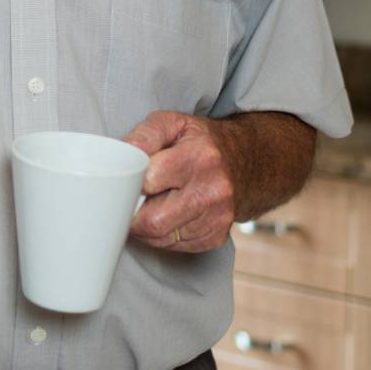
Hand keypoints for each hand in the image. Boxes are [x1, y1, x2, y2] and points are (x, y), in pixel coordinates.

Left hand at [124, 111, 236, 252]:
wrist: (245, 162)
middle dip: (134, 212)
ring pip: (160, 238)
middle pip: (153, 221)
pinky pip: (174, 246)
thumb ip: (146, 134)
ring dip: (146, 226)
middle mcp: (213, 190)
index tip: (127, 180)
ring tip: (150, 204)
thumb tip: (125, 152)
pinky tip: (167, 215)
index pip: (149, 181)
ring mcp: (217, 217)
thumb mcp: (173, 123)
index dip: (131, 183)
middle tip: (132, 198)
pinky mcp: (216, 236)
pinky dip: (162, 235)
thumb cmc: (201, 142)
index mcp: (201, 157)